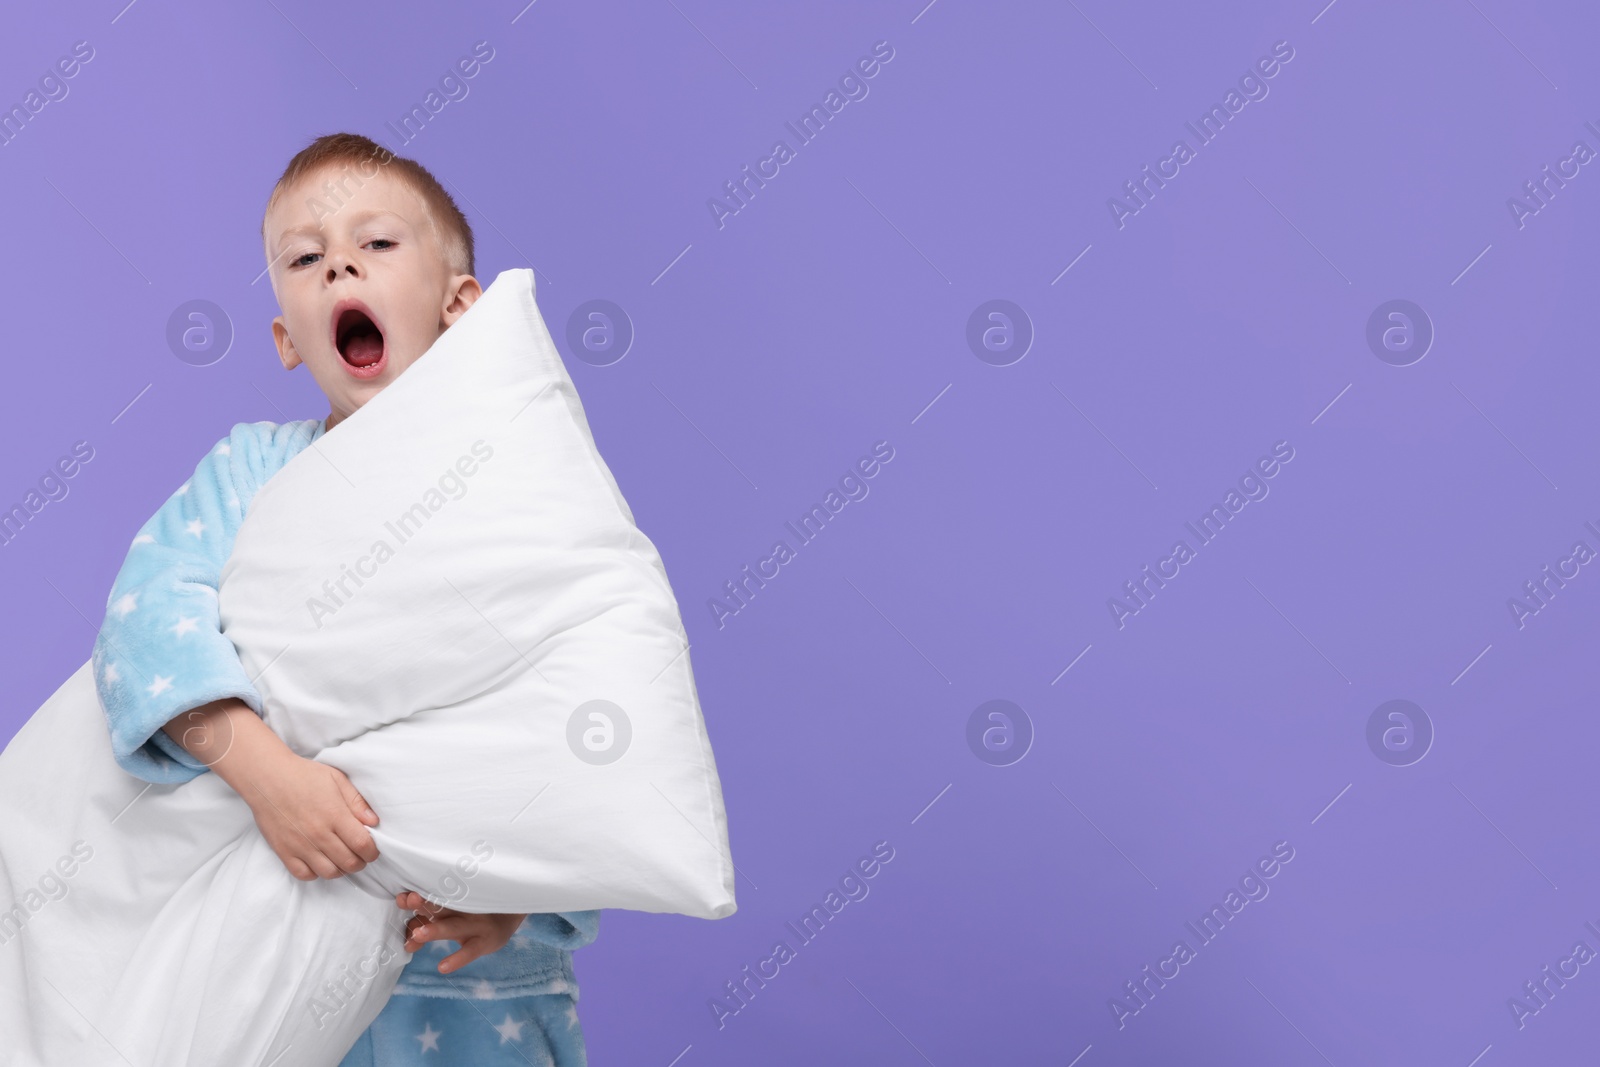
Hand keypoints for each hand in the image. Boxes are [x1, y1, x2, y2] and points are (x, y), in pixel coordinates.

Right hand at [163, 697, 380, 880]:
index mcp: (335, 815)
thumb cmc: (304, 775)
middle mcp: (319, 834)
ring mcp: (300, 845)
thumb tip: (374, 822)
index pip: (362, 844)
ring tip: (341, 860)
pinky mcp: (283, 851)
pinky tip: (319, 862)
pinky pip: (303, 874)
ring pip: (329, 872)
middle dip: (360, 863)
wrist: (267, 778)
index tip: (372, 850)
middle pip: (349, 862)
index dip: (372, 852)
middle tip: (360, 857)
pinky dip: (315, 873)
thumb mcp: (337, 779)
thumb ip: (357, 802)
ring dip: (340, 870)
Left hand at [395, 890, 526, 973]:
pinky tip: (443, 967)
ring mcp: (476, 925)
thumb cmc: (474, 914)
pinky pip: (470, 952)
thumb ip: (429, 920)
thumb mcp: (454, 912)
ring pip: (453, 926)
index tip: (401, 898)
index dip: (417, 900)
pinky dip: (457, 959)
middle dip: (423, 905)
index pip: (432, 899)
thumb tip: (406, 937)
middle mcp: (463, 910)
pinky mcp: (486, 941)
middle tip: (408, 900)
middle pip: (441, 906)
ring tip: (417, 935)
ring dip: (435, 929)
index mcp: (453, 900)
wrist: (511, 916)